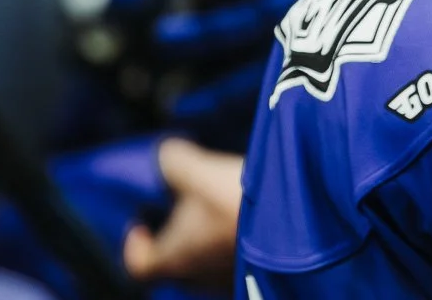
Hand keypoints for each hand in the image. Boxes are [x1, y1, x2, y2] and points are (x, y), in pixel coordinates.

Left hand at [122, 139, 243, 285]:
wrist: (296, 220)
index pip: (140, 264)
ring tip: (219, 210)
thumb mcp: (199, 171)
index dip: (135, 245)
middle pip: (175, 263)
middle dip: (176, 236)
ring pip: (207, 262)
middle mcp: (197, 275)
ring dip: (207, 240)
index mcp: (173, 256)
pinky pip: (235, 261)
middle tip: (183, 209)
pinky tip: (248, 219)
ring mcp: (228, 278)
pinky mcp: (256, 273)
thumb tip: (164, 153)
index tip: (140, 224)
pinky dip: (233, 243)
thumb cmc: (234, 201)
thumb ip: (172, 160)